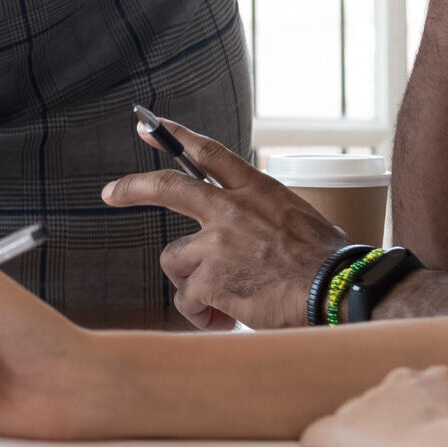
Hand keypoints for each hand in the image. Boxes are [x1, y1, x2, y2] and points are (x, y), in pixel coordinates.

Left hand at [101, 117, 343, 329]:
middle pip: (168, 187)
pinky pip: (187, 299)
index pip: (208, 152)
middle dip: (132, 187)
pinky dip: (200, 314)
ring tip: (219, 303)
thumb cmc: (329, 264)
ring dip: (190, 284)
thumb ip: (261, 216)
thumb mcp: (297, 218)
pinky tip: (223, 320)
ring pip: (175, 260)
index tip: (149, 126)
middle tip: (109, 192)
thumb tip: (246, 233)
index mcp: (255, 189)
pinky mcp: (211, 279)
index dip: (175, 135)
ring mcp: (217, 243)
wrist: (338, 293)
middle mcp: (230, 209)